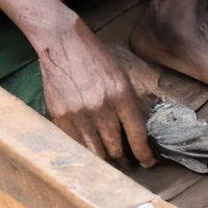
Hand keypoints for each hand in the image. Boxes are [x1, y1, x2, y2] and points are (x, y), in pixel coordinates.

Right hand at [34, 13, 154, 164]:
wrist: (63, 42)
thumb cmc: (95, 58)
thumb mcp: (121, 76)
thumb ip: (128, 103)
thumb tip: (138, 131)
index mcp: (120, 94)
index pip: (137, 133)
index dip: (144, 153)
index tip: (148, 162)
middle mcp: (101, 107)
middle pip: (115, 147)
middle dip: (123, 159)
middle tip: (127, 164)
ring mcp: (78, 114)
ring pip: (95, 151)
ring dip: (104, 160)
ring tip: (109, 163)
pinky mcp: (60, 117)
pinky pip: (75, 145)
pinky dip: (84, 152)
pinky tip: (89, 155)